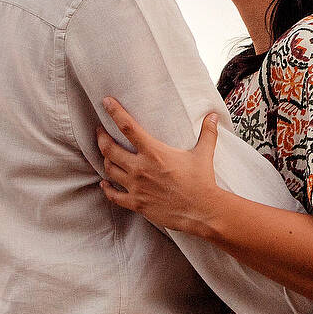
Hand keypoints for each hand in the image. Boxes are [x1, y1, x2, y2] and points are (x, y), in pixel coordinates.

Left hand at [96, 98, 222, 235]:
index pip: (128, 127)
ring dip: (105, 160)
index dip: (114, 112)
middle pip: (109, 149)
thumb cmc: (202, 182)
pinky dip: (106, 188)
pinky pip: (113, 195)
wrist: (202, 211)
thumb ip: (207, 133)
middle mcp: (140, 168)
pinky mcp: (136, 203)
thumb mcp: (203, 154)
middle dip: (101, 137)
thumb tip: (213, 116)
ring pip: (109, 170)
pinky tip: (105, 183)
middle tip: (100, 131)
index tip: (106, 102)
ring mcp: (136, 187)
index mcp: (154, 152)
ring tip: (106, 154)